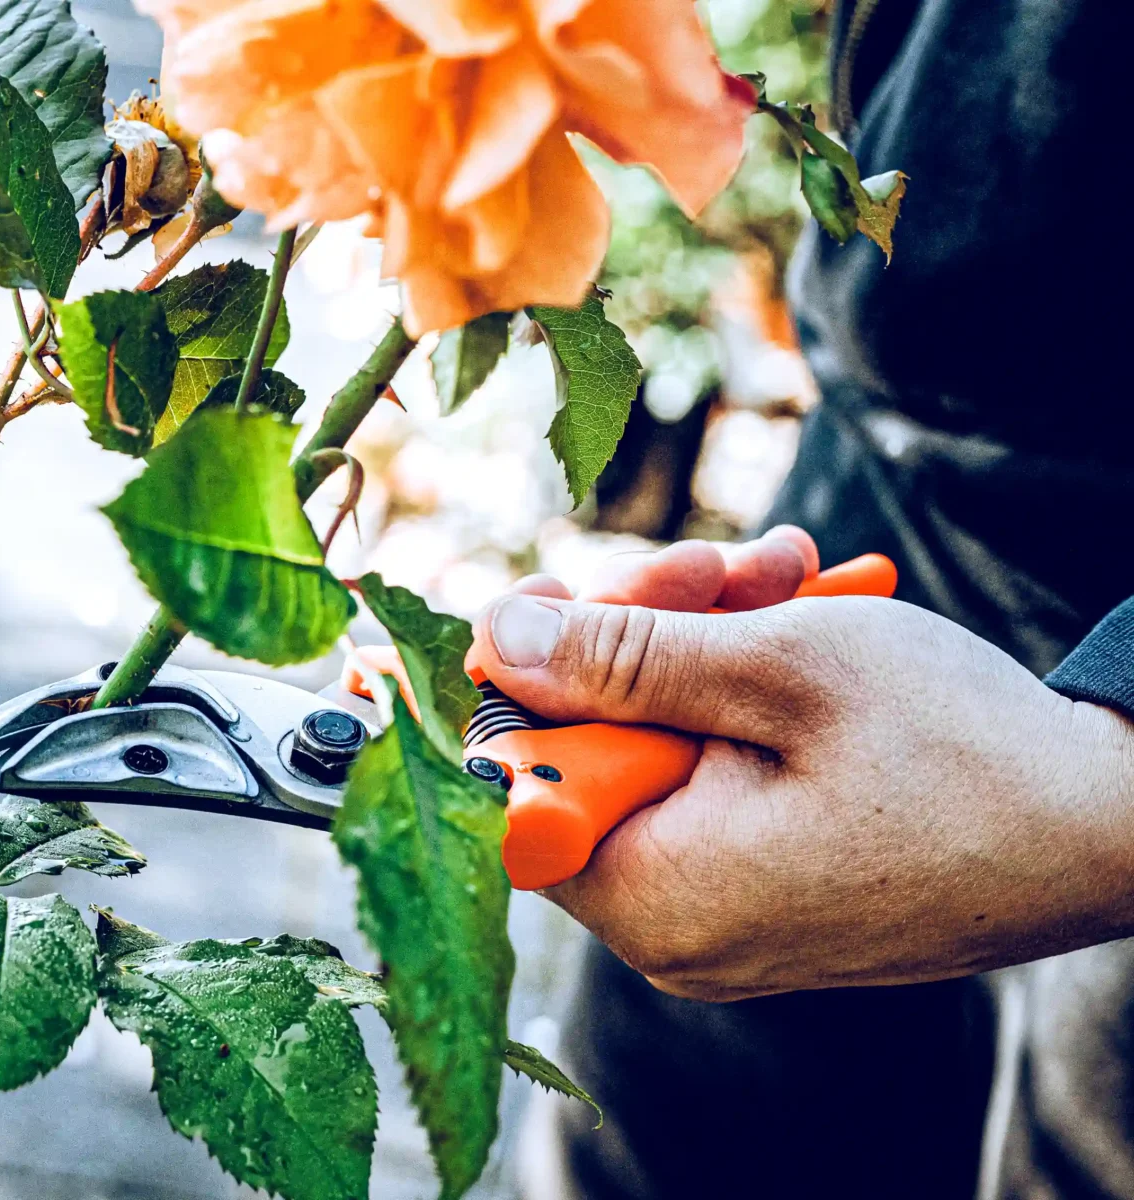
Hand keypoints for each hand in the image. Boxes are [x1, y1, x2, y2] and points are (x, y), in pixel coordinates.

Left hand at [471, 539, 1133, 1000]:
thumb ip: (622, 655)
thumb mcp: (775, 668)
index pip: (517, 787)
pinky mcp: (766, 879)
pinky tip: (797, 617)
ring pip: (658, 744)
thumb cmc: (958, 747)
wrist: (1106, 822)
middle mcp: (676, 924)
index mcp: (660, 896)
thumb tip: (501, 635)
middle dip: (642, 634)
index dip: (527, 683)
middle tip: (718, 564)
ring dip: (704, 641)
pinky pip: (712, 770)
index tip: (562, 597)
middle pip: (593, 751)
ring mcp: (724, 907)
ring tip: (787, 574)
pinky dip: (741, 689)